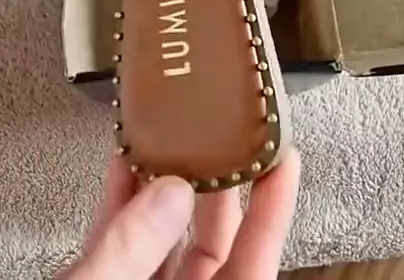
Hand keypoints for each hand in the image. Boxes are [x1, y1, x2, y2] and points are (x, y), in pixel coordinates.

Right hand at [59, 147, 299, 279]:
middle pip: (213, 250)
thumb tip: (170, 195)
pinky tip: (124, 167)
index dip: (272, 214)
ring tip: (174, 139)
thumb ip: (130, 255)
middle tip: (226, 138)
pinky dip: (122, 203)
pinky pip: (120, 244)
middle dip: (218, 188)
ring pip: (164, 242)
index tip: (282, 164)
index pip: (253, 270)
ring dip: (165, 188)